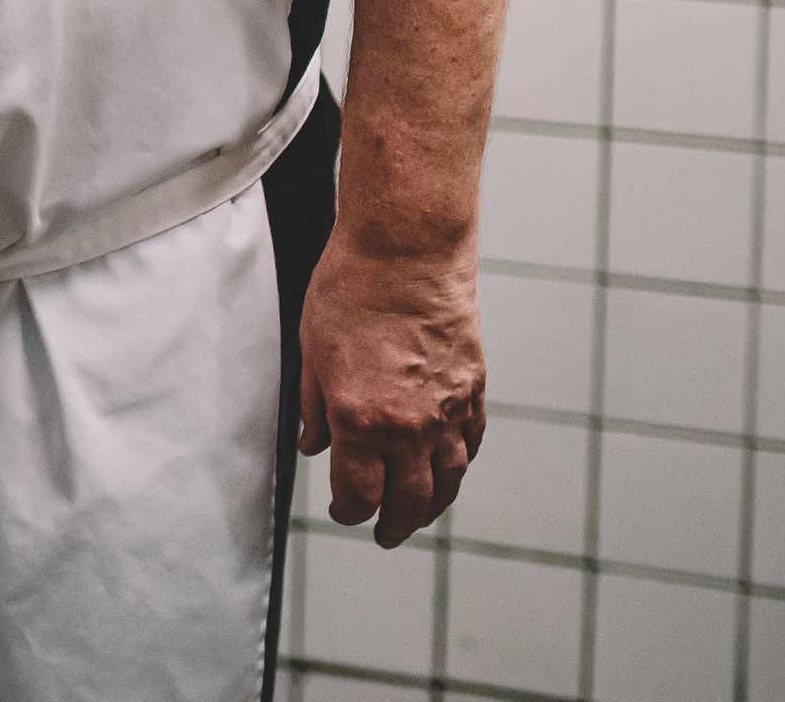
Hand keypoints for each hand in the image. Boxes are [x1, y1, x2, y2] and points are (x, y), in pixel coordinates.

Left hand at [294, 239, 484, 547]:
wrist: (407, 249)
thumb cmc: (352, 288)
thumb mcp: (311, 350)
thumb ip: (313, 408)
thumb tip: (314, 445)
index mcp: (360, 419)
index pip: (359, 495)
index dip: (349, 512)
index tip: (344, 512)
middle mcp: (409, 425)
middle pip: (407, 502)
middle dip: (392, 526)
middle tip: (384, 535)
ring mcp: (447, 410)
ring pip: (447, 481)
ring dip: (431, 507)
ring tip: (418, 516)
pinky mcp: (473, 389)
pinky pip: (471, 444)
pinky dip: (459, 466)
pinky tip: (449, 471)